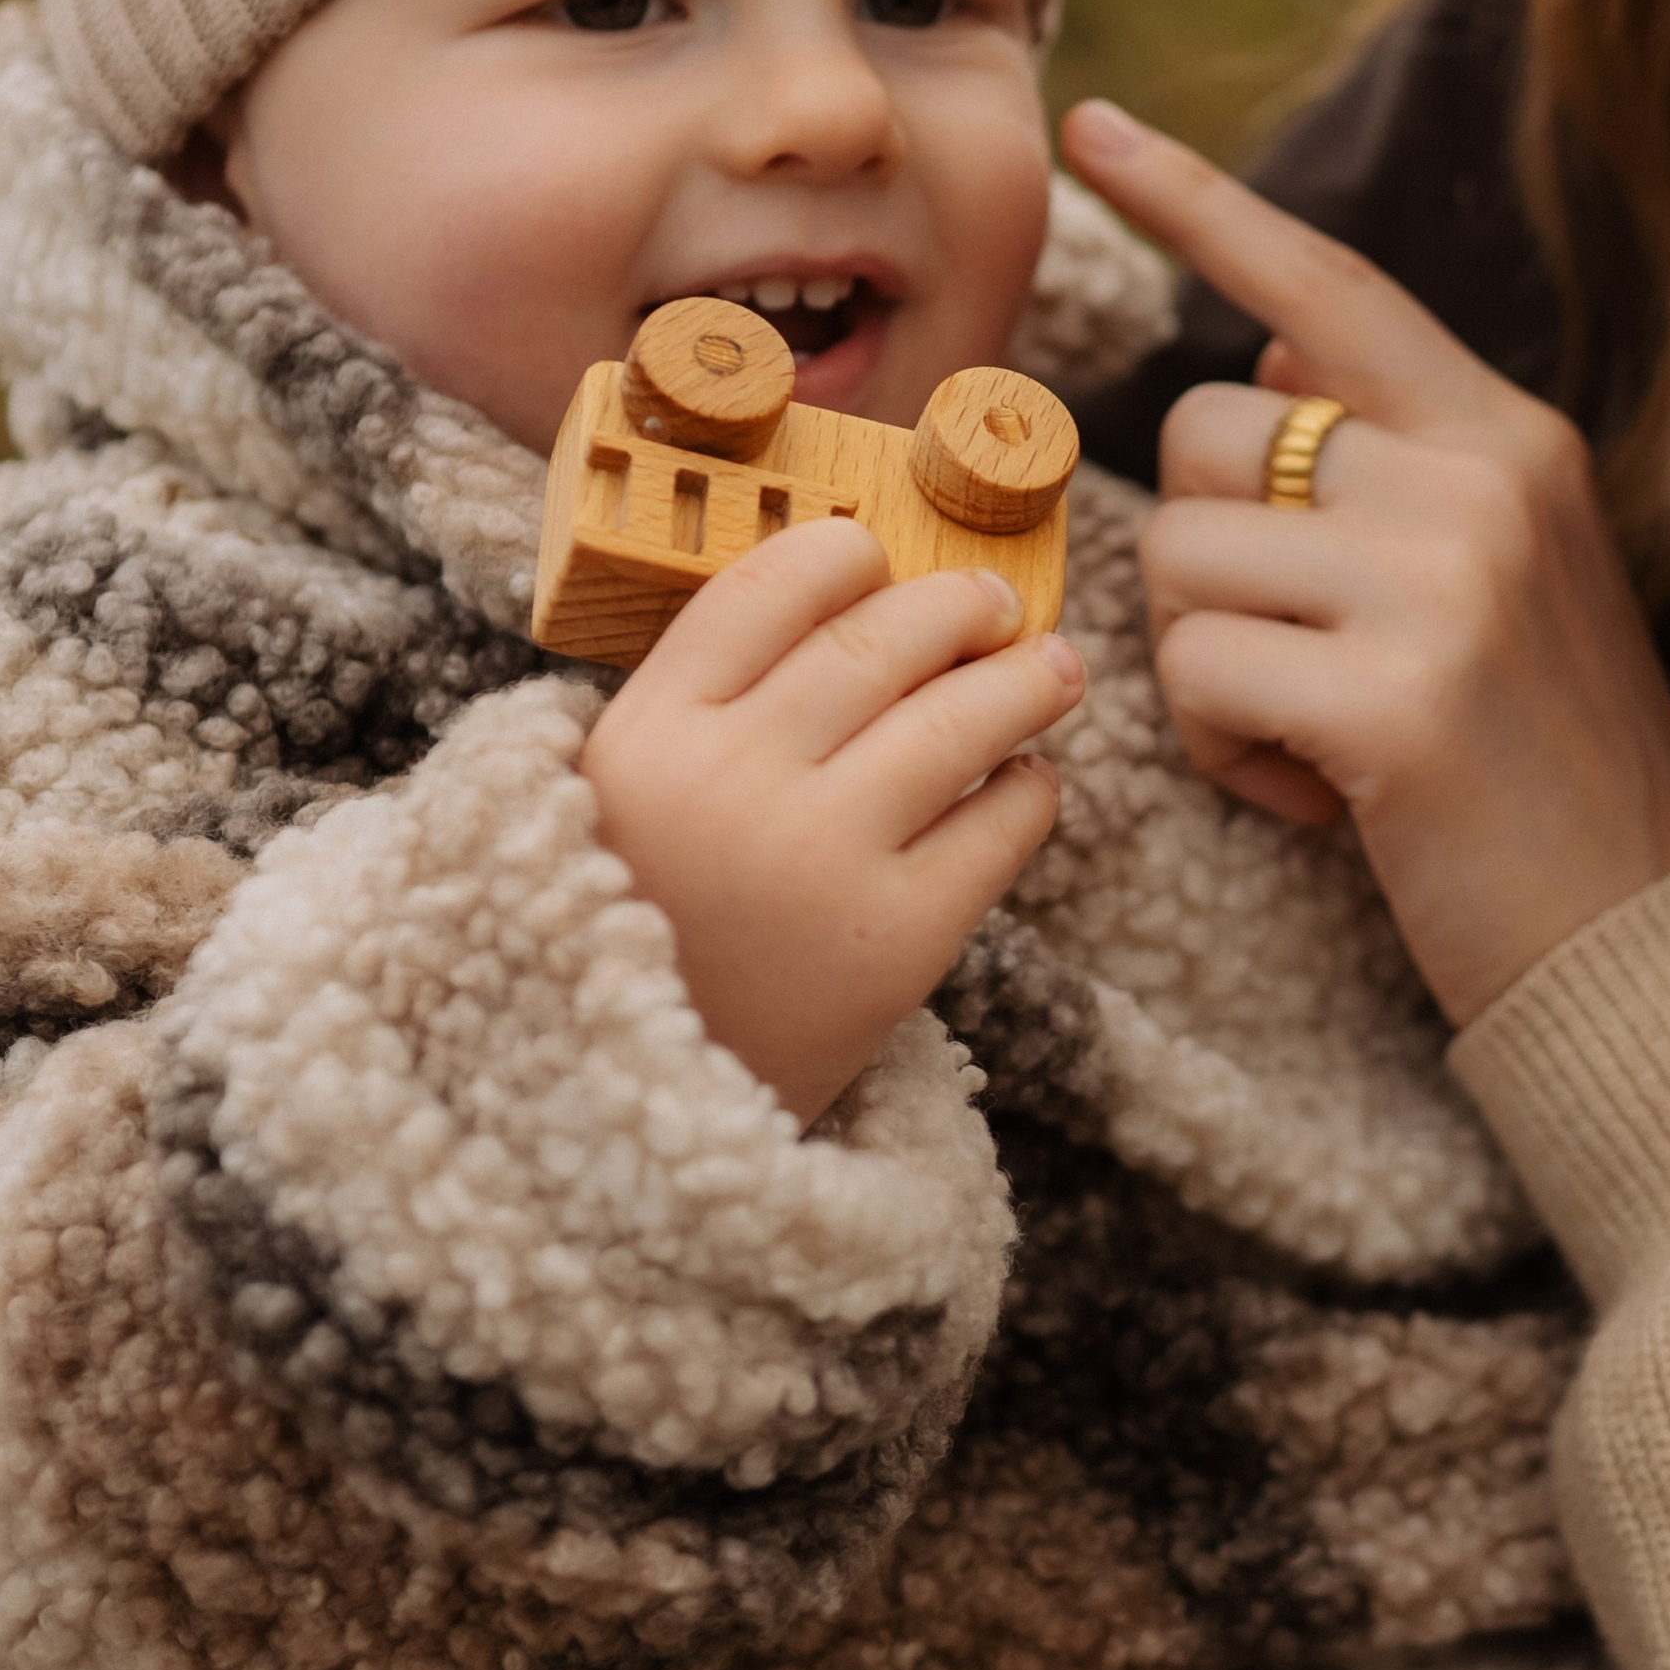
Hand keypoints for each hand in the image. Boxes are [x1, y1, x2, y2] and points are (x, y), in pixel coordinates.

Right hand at [581, 519, 1085, 1126]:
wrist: (632, 1116)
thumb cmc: (635, 934)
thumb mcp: (614, 800)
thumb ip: (700, 706)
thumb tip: (847, 604)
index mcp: (648, 734)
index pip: (767, 590)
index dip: (842, 556)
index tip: (878, 554)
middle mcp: (733, 780)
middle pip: (879, 641)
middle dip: (956, 607)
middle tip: (993, 605)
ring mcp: (820, 858)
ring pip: (962, 719)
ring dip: (1027, 679)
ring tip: (1055, 668)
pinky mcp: (898, 940)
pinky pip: (1001, 825)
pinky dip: (1031, 788)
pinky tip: (1027, 780)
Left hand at [1060, 100, 1669, 1026]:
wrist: (1644, 936)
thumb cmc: (1541, 760)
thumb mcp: (1502, 571)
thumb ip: (1389, 451)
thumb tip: (1262, 344)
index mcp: (1507, 433)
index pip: (1321, 282)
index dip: (1195, 199)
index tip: (1091, 123)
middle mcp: (1480, 478)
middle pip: (1205, 433)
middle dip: (1208, 552)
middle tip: (1308, 655)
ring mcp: (1441, 585)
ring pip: (1180, 558)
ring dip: (1212, 666)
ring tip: (1324, 732)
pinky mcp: (1392, 702)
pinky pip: (1193, 675)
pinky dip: (1227, 752)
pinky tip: (1327, 795)